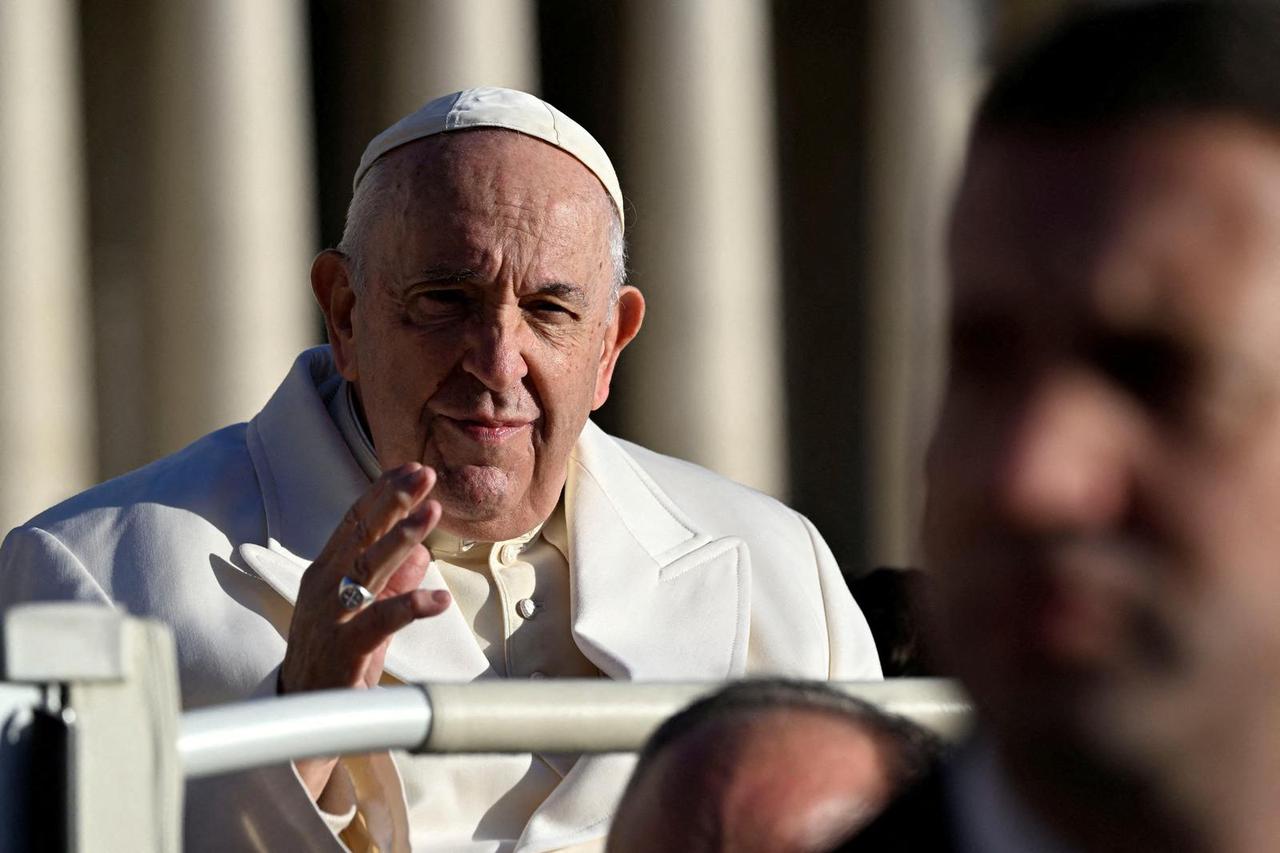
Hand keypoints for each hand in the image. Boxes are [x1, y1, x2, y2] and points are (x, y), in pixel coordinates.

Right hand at [279, 462, 451, 798]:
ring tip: (431, 513)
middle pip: (360, 535)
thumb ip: (392, 581)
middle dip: (393, 502)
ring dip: (402, 537)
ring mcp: (333, 615)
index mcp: (325, 572)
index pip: (354, 522)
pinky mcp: (345, 647)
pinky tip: (440, 598)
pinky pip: (380, 621)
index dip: (382, 493)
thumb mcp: (365, 610)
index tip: (410, 469)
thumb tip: (422, 553)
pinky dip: (411, 606)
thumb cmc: (335, 656)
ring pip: (368, 568)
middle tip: (423, 476)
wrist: (302, 711)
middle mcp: (325, 586)